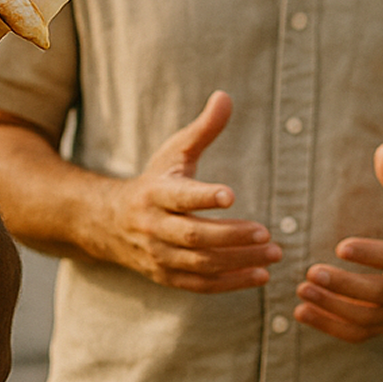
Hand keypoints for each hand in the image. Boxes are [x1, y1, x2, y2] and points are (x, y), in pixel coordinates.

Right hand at [94, 91, 280, 292]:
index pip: (180, 196)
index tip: (231, 194)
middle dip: (232, 236)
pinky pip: (200, 285)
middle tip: (268, 233)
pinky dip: (231, 283)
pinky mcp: (167, 277)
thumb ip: (202, 130)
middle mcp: (154, 227)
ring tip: (273, 253)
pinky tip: (260, 274)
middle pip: (194, 236)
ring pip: (200, 263)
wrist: (109, 223)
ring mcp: (159, 255)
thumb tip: (226, 96)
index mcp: (154, 193)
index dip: (204, 196)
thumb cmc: (153, 182)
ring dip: (239, 261)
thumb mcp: (173, 153)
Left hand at [293, 142, 382, 342]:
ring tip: (301, 291)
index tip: (340, 245)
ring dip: (333, 308)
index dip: (372, 253)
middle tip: (309, 272)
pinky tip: (301, 311)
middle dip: (345, 285)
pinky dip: (330, 327)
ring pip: (368, 318)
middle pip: (380, 293)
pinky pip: (360, 333)